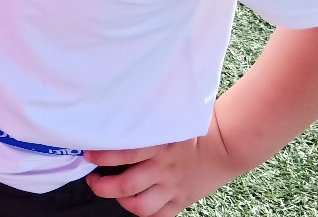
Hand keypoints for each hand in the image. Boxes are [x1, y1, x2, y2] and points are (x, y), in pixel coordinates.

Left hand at [84, 115, 242, 216]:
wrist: (229, 143)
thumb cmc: (197, 125)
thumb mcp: (171, 118)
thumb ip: (147, 119)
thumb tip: (120, 112)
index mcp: (160, 145)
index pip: (124, 153)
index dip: (102, 157)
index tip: (88, 154)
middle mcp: (163, 169)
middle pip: (125, 186)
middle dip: (102, 186)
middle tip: (94, 180)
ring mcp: (172, 187)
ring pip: (140, 206)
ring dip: (121, 202)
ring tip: (113, 193)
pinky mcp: (182, 200)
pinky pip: (160, 216)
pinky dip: (145, 213)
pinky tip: (136, 203)